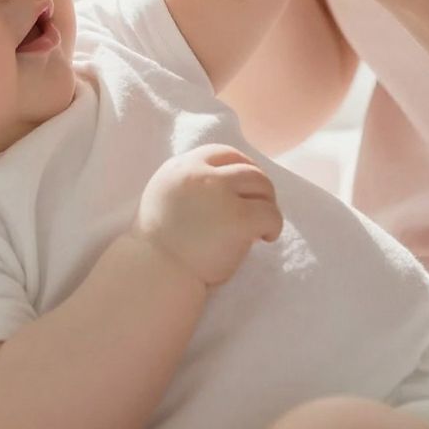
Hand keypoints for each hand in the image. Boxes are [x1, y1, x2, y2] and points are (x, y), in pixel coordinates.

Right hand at [133, 143, 284, 287]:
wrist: (154, 275)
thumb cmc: (159, 248)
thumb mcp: (165, 200)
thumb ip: (190, 186)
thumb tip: (225, 186)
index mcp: (179, 168)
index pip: (221, 154)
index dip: (240, 167)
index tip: (247, 187)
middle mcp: (200, 173)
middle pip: (246, 168)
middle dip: (259, 188)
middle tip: (261, 208)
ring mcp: (220, 194)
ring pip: (261, 185)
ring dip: (268, 204)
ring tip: (263, 226)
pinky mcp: (238, 218)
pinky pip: (270, 214)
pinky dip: (274, 225)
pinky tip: (265, 238)